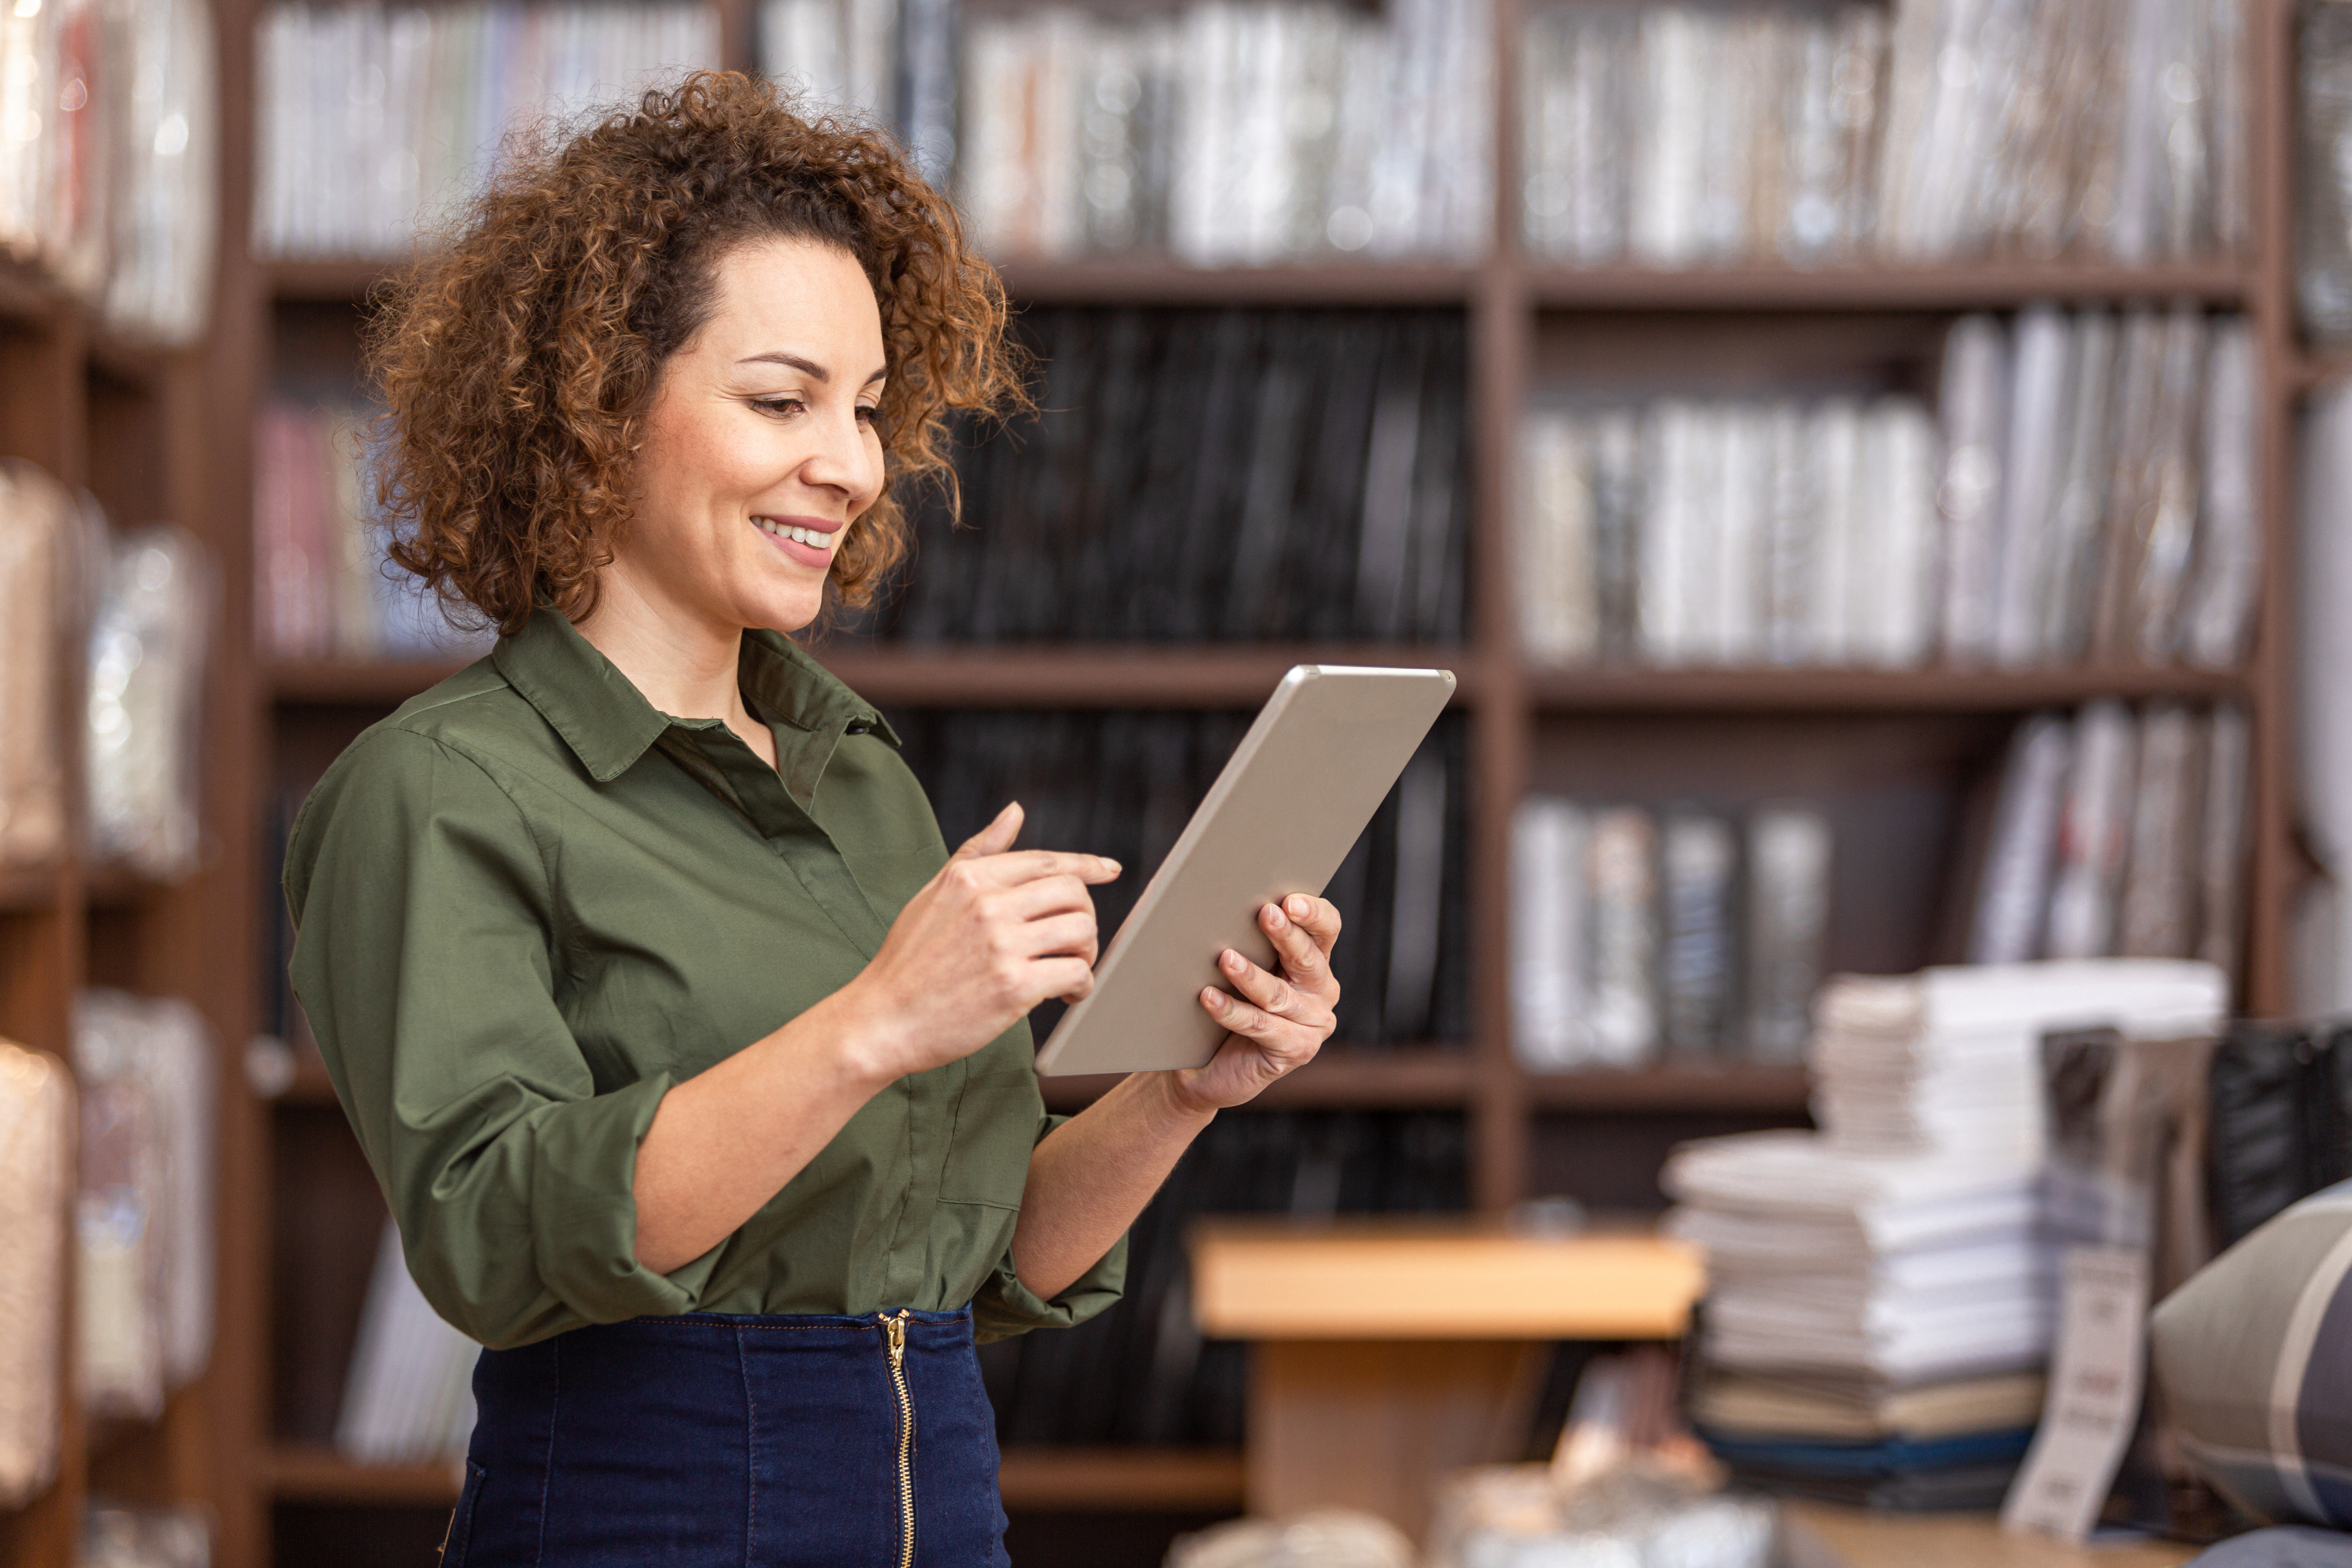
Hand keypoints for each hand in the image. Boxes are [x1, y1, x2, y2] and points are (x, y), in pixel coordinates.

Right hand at [842, 802, 1118, 1082]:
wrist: (881, 1020)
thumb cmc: (909, 960)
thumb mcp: (936, 893)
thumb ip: (980, 851)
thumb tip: (1015, 811)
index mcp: (971, 878)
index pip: (1047, 861)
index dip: (1086, 866)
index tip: (1109, 870)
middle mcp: (988, 905)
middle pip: (1073, 893)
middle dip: (1084, 917)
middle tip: (1072, 943)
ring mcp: (1001, 945)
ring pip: (1081, 930)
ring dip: (1087, 952)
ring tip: (1069, 968)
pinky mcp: (1013, 987)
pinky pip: (1075, 973)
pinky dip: (1081, 985)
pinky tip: (1065, 995)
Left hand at [1163, 894, 1341, 1111]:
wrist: (1205, 1064)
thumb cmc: (1224, 1003)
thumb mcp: (1240, 965)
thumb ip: (1244, 938)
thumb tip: (1219, 902)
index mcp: (1314, 961)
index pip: (1326, 929)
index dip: (1313, 913)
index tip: (1289, 900)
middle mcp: (1322, 991)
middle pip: (1309, 958)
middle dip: (1286, 935)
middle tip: (1265, 914)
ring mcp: (1313, 1025)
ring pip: (1280, 995)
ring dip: (1251, 975)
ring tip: (1225, 958)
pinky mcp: (1296, 1052)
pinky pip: (1261, 1026)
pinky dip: (1233, 1011)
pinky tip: (1209, 997)